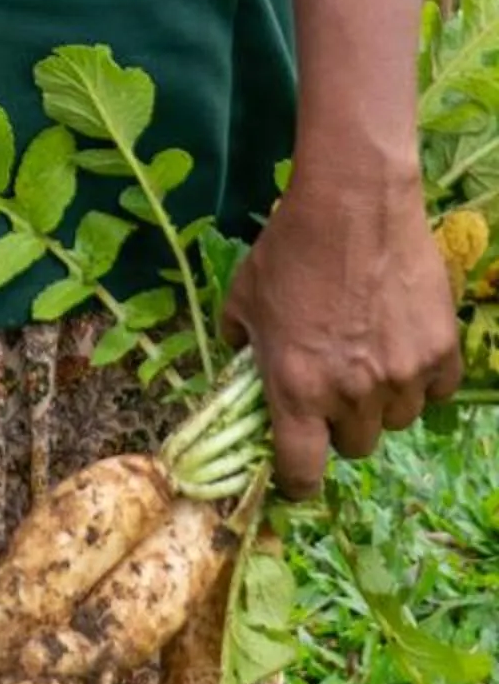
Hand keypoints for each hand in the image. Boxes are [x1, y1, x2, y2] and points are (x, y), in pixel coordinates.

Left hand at [221, 159, 462, 494]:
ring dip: (380, 401)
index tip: (297, 473)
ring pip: (396, 421)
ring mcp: (402, 377)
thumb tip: (246, 373)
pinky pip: (434, 392)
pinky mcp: (441, 355)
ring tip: (367, 354)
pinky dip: (421, 378)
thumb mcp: (243, 297)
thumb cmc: (288, 248)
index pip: (301, 472)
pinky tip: (400, 341)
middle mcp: (351, 394)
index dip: (297, 480)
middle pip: (353, 446)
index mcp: (296, 388)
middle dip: (339, 424)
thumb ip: (242, 345)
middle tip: (332, 384)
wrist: (353, 203)